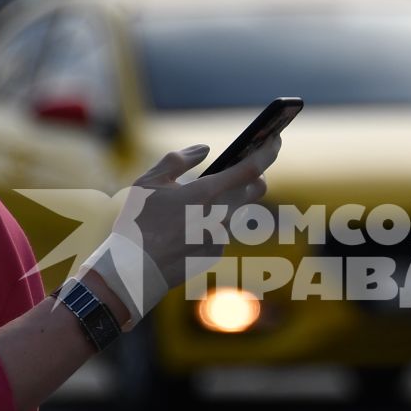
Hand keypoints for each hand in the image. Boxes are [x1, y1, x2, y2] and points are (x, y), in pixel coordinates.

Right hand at [74, 136, 281, 324]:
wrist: (135, 271)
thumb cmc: (138, 222)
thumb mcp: (149, 182)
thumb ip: (178, 160)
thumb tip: (204, 149)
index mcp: (205, 193)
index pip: (251, 168)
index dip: (268, 152)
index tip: (275, 139)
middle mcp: (220, 216)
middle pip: (256, 189)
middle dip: (255, 175)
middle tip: (243, 167)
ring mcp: (221, 237)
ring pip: (238, 210)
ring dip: (230, 199)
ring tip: (203, 197)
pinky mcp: (216, 253)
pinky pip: (222, 230)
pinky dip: (212, 221)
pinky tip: (188, 226)